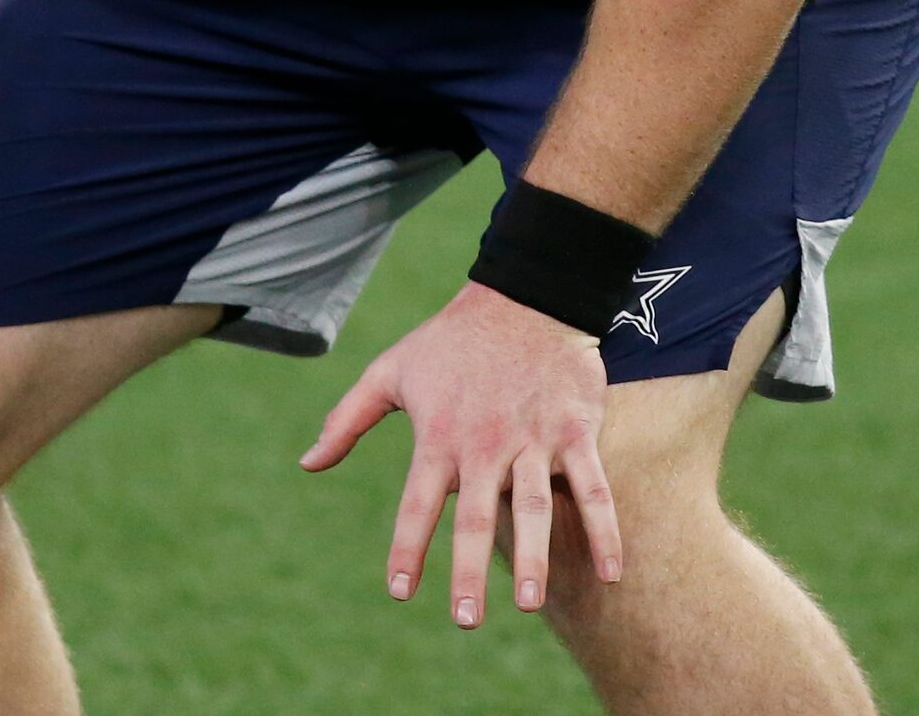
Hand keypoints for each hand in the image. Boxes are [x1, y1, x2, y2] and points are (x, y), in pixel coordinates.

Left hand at [296, 281, 620, 626]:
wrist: (525, 298)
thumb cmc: (449, 342)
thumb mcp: (389, 372)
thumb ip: (347, 420)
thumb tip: (307, 463)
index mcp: (438, 434)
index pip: (417, 502)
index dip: (407, 548)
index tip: (399, 591)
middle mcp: (484, 443)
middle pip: (475, 517)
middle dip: (469, 571)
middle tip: (465, 621)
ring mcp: (533, 439)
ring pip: (533, 508)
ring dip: (536, 558)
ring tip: (530, 608)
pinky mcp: (575, 433)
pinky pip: (594, 488)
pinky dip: (605, 530)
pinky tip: (611, 573)